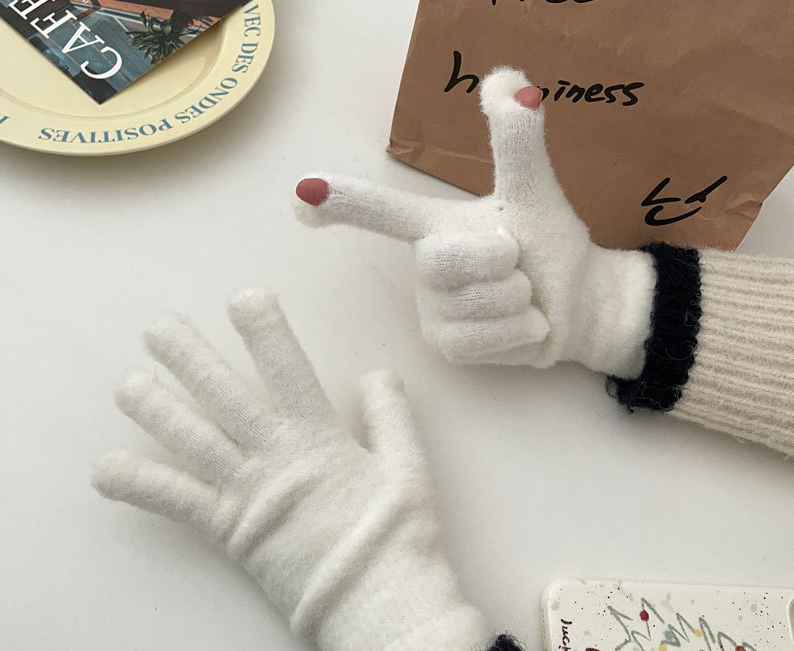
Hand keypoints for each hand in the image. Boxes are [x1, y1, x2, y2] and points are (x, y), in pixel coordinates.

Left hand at [93, 289, 488, 650]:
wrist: (378, 603)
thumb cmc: (399, 536)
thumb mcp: (409, 467)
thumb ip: (392, 416)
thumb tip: (377, 374)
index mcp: (318, 435)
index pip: (286, 368)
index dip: (264, 331)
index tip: (243, 299)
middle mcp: (273, 456)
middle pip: (222, 395)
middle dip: (189, 357)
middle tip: (160, 328)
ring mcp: (245, 494)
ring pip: (190, 440)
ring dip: (155, 410)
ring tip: (127, 384)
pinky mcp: (227, 533)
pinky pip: (176, 503)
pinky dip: (139, 485)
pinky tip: (104, 471)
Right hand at [295, 68, 653, 377]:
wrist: (574, 305)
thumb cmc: (546, 246)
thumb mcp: (532, 191)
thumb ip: (517, 142)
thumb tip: (507, 79)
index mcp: (435, 223)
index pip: (383, 212)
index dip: (342, 201)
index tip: (302, 194)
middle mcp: (424, 265)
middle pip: (441, 259)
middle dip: (497, 258)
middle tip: (516, 263)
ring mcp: (432, 309)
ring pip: (469, 302)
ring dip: (516, 296)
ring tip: (522, 294)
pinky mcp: (446, 345)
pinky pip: (477, 338)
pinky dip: (517, 329)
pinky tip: (524, 324)